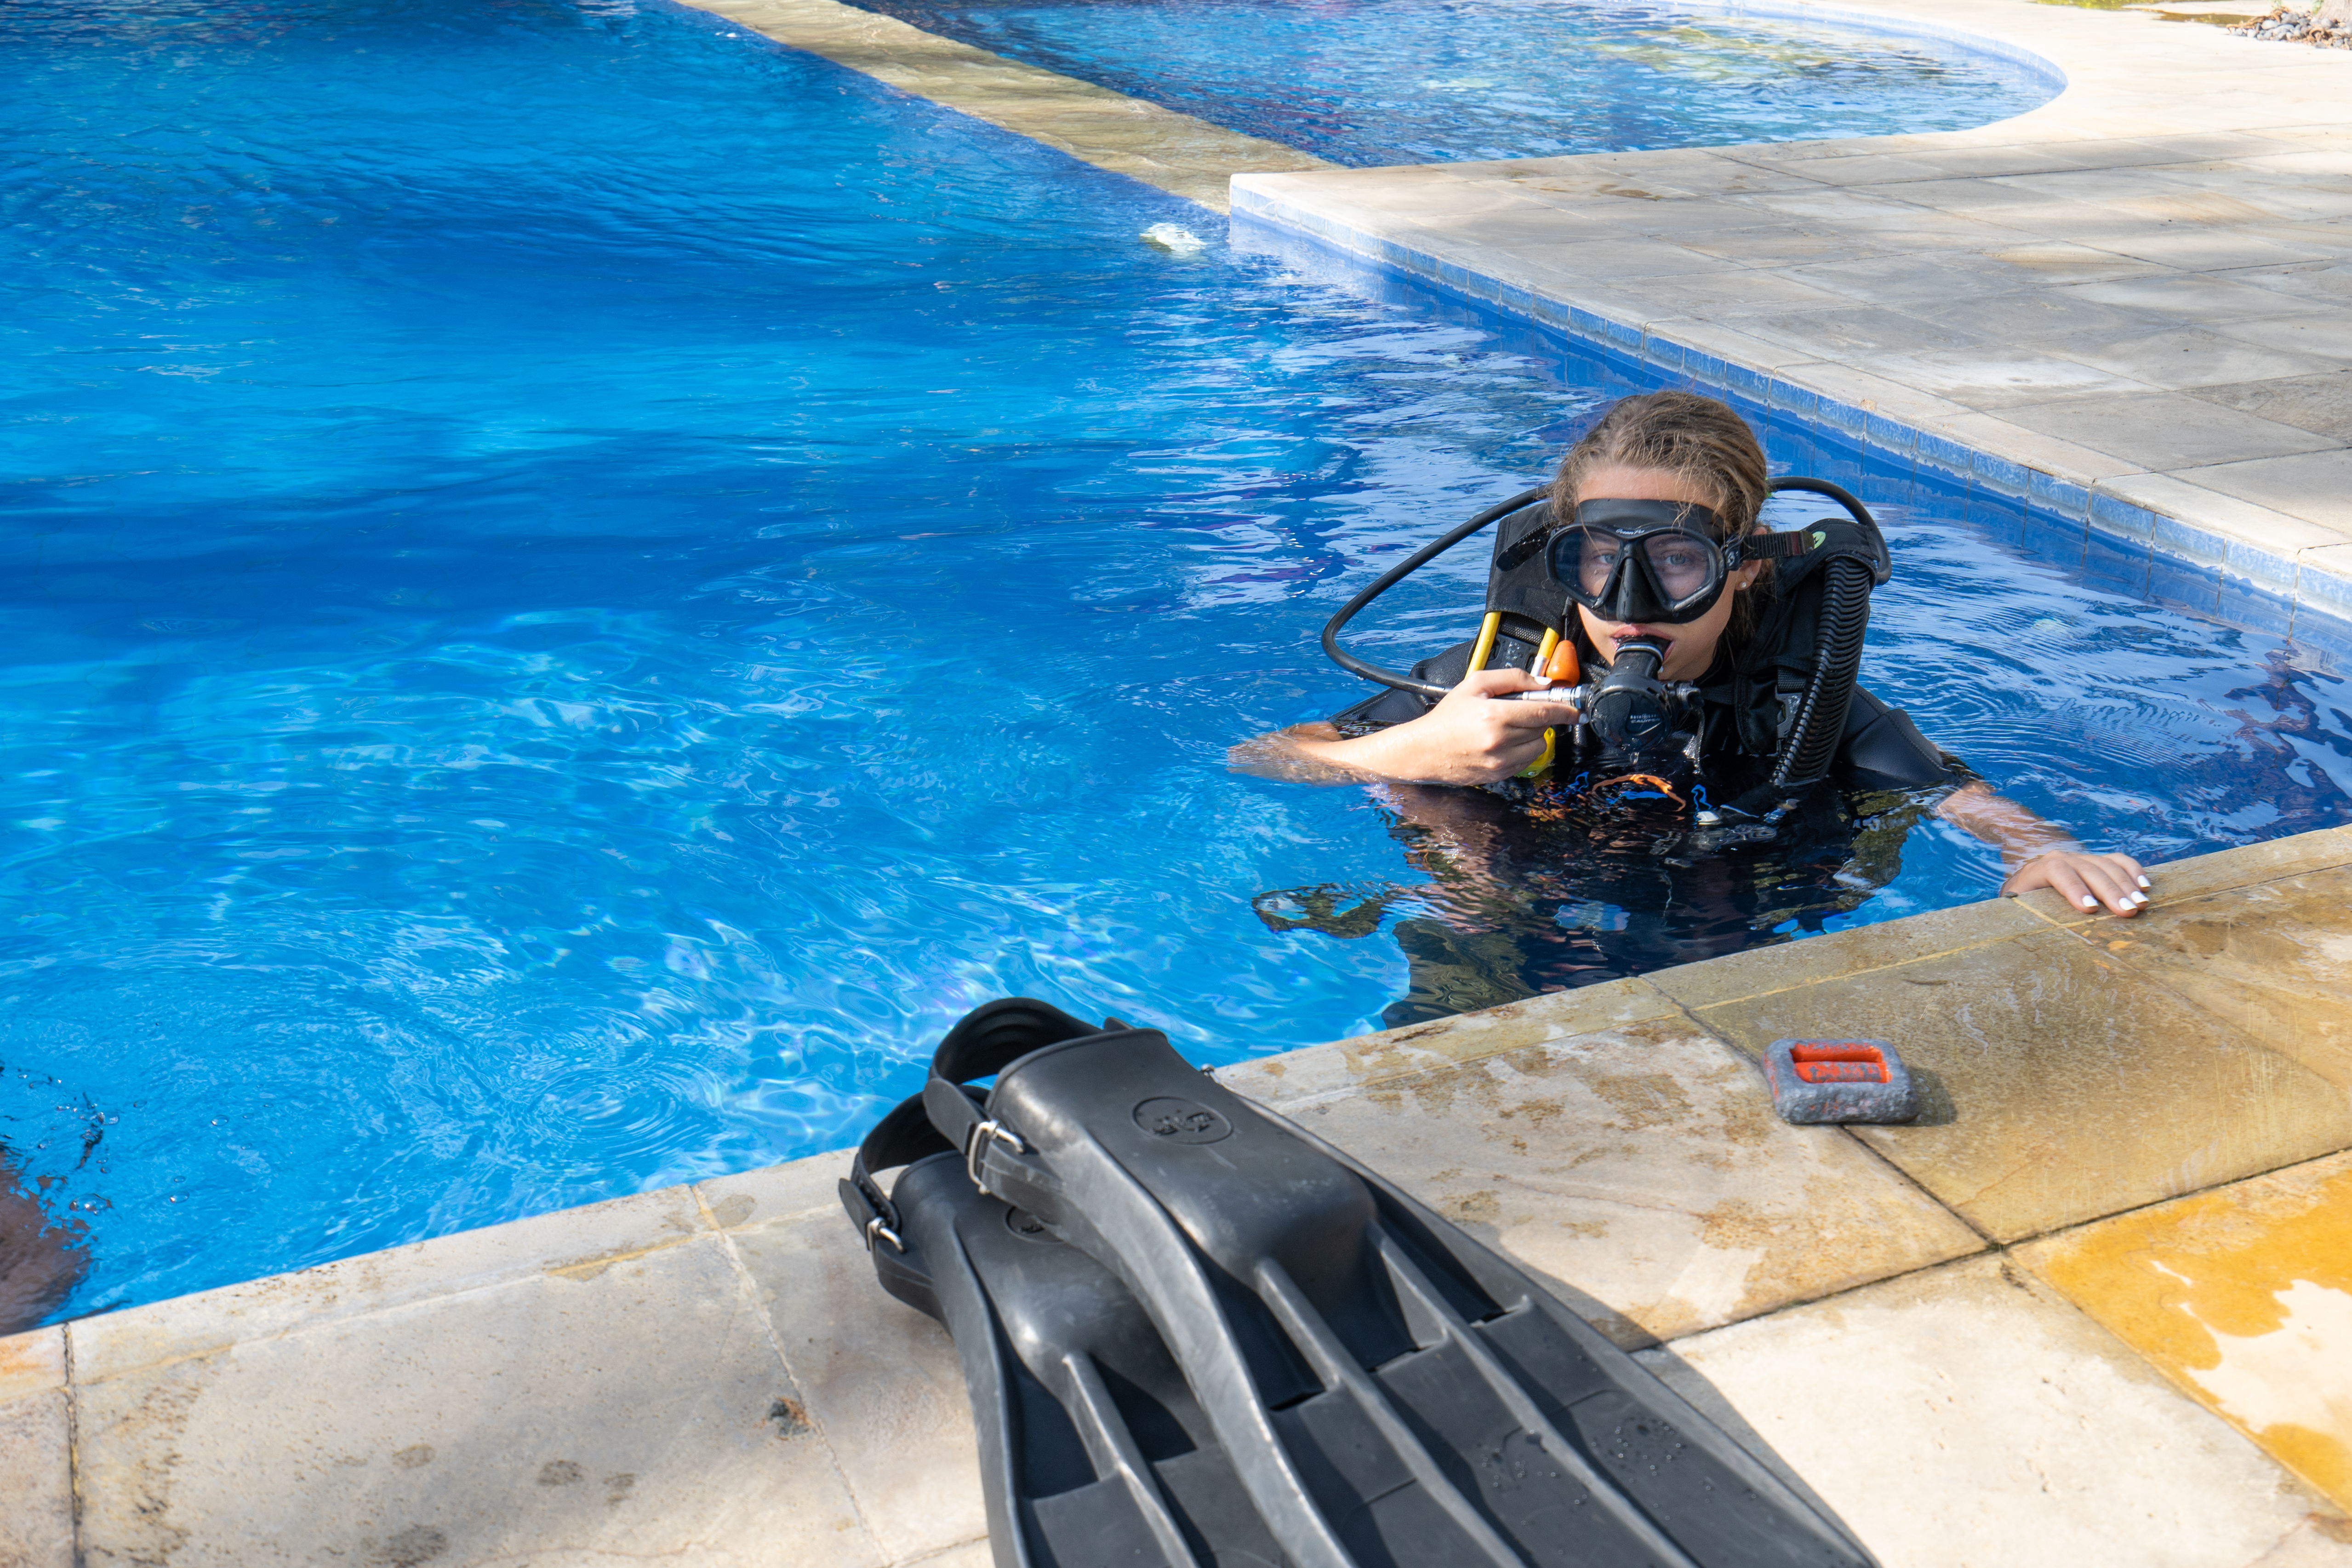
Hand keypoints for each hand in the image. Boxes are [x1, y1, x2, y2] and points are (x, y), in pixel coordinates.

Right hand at [1335, 667, 1580, 784]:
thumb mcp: (1475, 685)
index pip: (1544, 713)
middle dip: (1540, 718)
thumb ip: (1511, 678)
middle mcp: (1500, 742)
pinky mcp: (1499, 776)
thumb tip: (1542, 683)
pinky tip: (1503, 742)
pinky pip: (1526, 761)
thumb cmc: (1447, 717)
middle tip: (1523, 710)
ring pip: (1538, 747)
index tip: (1574, 709)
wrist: (1423, 751)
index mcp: (1495, 715)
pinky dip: (1522, 750)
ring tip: (1509, 728)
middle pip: (1542, 728)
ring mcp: (1500, 763)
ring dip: (1532, 736)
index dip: (1564, 710)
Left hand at [2002, 849, 2149, 916]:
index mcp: (2039, 869)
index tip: (2090, 909)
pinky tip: (2145, 887)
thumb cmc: (2023, 904)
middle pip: (2087, 869)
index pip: (2056, 871)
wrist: (2029, 882)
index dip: (2073, 887)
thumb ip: (2019, 914)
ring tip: (2141, 904)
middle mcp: (2062, 859)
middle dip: (2109, 891)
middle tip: (2127, 912)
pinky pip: (2119, 861)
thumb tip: (2020, 935)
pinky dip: (2133, 871)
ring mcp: (2082, 858)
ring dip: (2125, 884)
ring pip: (2106, 865)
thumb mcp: (2016, 908)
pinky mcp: (2098, 861)